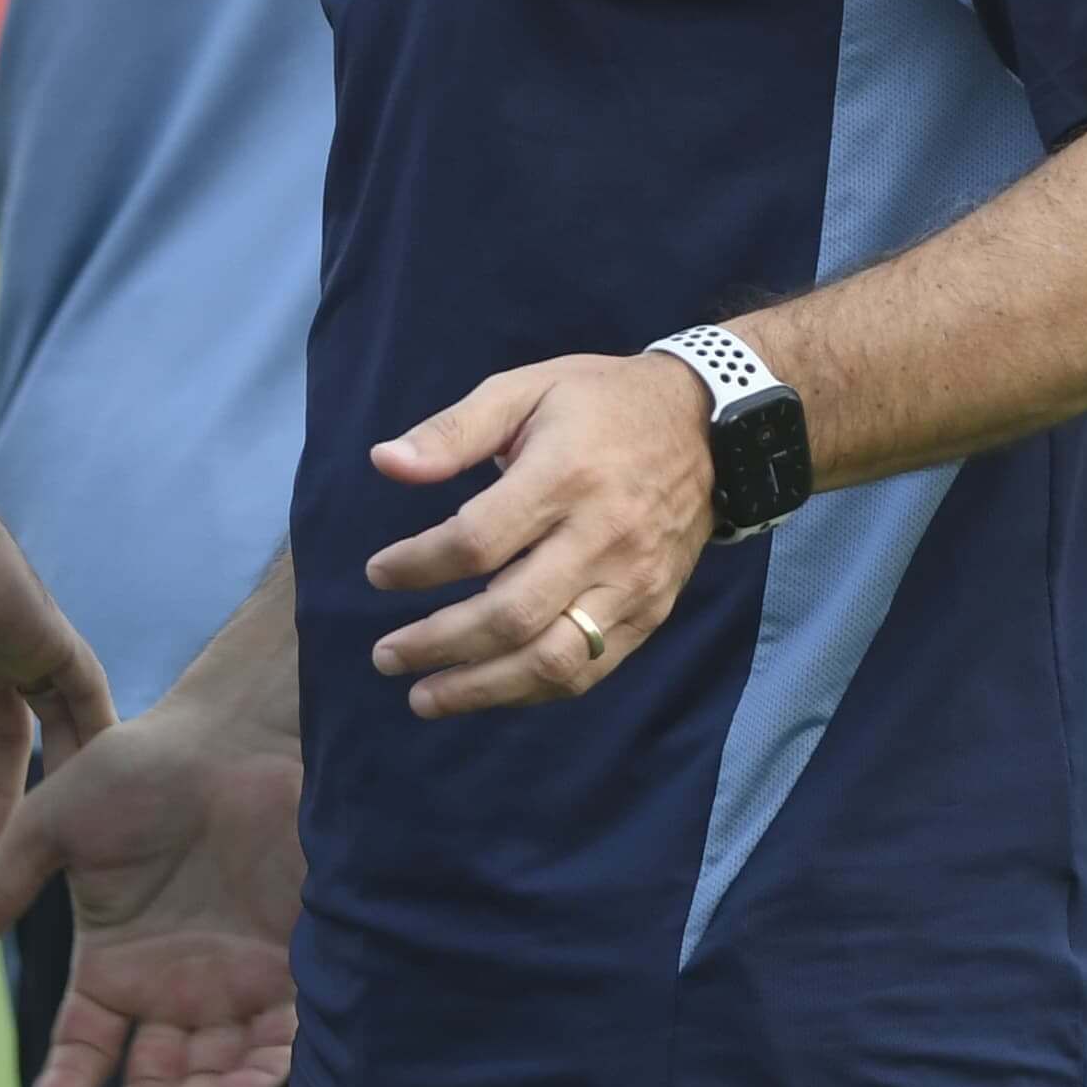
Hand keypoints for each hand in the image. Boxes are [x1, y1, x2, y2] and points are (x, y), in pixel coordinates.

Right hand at [0, 695, 302, 1086]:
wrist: (237, 732)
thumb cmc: (141, 768)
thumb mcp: (54, 824)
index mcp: (112, 964)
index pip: (86, 1046)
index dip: (70, 1078)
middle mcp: (173, 987)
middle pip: (155, 1078)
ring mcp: (233, 981)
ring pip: (215, 1074)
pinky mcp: (293, 967)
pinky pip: (281, 1039)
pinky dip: (267, 1070)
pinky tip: (248, 1081)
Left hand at [360, 350, 712, 715]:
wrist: (707, 426)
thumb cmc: (601, 403)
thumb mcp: (525, 389)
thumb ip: (453, 431)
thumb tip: (384, 463)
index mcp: (565, 475)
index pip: (478, 542)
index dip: (418, 566)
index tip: (379, 573)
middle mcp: (602, 537)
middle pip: (510, 615)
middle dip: (438, 644)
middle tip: (386, 655)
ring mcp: (632, 583)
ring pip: (552, 660)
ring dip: (481, 689)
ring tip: (423, 697)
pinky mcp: (650, 611)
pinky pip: (587, 669)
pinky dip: (531, 688)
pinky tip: (487, 688)